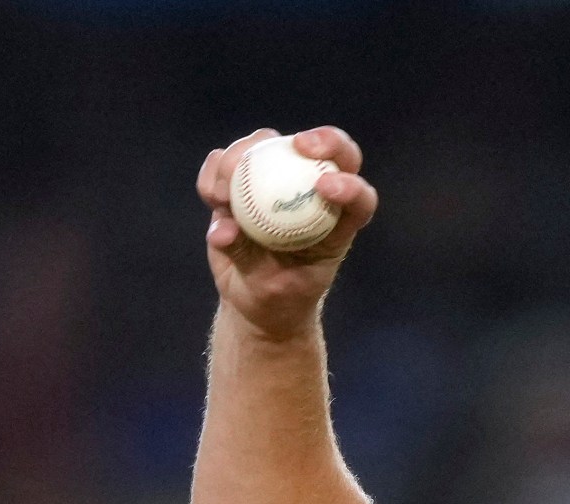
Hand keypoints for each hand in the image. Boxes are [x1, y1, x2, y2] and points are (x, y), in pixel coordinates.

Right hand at [196, 126, 379, 341]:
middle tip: (298, 146)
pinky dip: (215, 173)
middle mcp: (310, 192)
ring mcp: (275, 181)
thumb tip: (224, 230)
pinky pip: (225, 162)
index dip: (350, 186)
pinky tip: (212, 197)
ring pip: (268, 145)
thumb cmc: (278, 295)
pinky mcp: (242, 183)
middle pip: (326, 151)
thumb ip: (248, 260)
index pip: (358, 197)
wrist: (257, 298)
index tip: (325, 188)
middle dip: (321, 139)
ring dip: (244, 155)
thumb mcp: (272, 290)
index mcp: (335, 222)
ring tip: (225, 194)